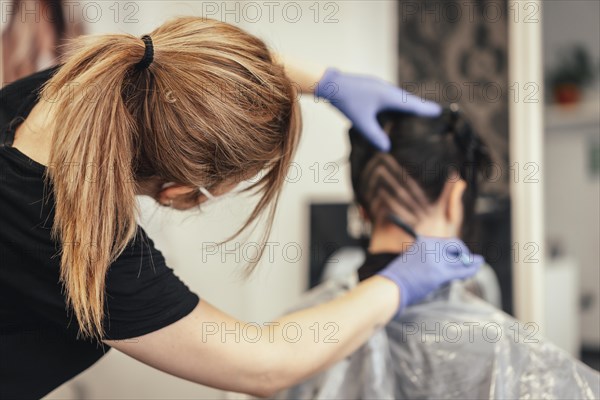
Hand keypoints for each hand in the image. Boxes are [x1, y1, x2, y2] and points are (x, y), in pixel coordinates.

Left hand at [315, 68, 441, 150]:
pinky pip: (391, 96)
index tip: (438, 111)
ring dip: (408, 103)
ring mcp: (380, 87)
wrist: (331, 84)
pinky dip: (398, 102)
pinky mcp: (373, 88)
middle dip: (420, 106)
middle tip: (433, 111)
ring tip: (417, 111)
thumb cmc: (348, 102)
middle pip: (408, 99)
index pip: (411, 104)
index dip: (424, 109)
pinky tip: (394, 109)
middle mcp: (387, 89)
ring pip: (399, 97)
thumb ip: (374, 135)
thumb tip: (386, 148)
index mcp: (388, 96)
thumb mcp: (361, 122)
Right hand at [377, 236, 482, 314]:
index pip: (446, 242)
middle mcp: (431, 247)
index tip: (459, 254)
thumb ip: (427, 258)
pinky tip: (474, 270)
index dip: (456, 248)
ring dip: (471, 263)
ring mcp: (436, 260)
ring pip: (461, 259)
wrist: (391, 286)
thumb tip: (442, 263)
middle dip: (464, 253)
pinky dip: (470, 270)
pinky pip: (461, 271)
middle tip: (471, 259)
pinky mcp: (440, 274)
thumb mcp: (412, 259)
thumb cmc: (398, 278)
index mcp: (423, 242)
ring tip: (478, 263)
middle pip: (456, 246)